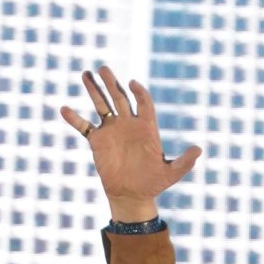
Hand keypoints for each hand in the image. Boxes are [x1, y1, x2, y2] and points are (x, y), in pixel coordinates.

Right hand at [59, 67, 200, 219]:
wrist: (132, 196)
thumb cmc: (153, 184)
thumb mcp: (171, 173)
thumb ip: (184, 162)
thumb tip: (199, 150)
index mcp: (146, 127)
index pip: (143, 102)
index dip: (139, 92)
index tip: (133, 85)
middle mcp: (128, 124)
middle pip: (119, 97)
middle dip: (111, 82)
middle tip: (103, 68)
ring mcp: (112, 131)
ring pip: (101, 105)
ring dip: (94, 90)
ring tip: (86, 74)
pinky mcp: (98, 142)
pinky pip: (84, 127)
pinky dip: (74, 119)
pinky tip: (64, 109)